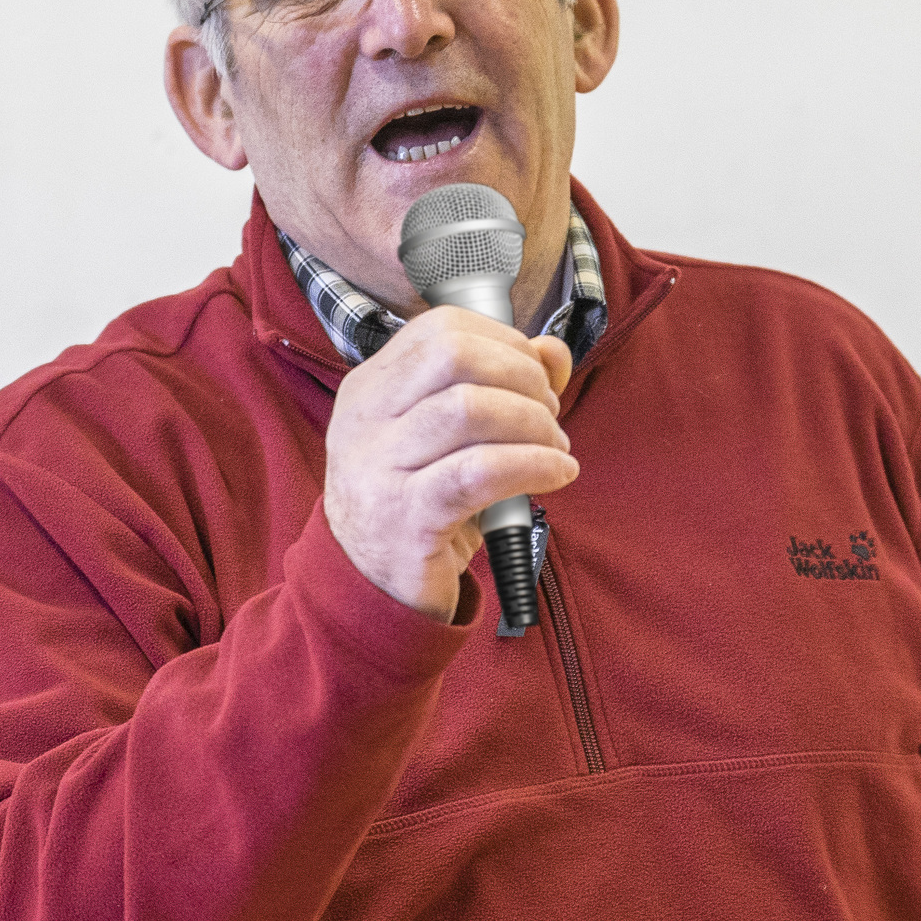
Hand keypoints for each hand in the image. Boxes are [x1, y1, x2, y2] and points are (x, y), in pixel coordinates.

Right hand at [323, 309, 577, 619]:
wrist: (372, 591)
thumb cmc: (419, 506)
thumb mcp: (450, 439)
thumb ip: (501, 385)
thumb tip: (553, 350)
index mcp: (369, 389)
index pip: (441, 328)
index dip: (505, 341)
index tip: (536, 375)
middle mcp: (364, 420)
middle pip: (455, 355)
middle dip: (522, 376)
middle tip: (549, 413)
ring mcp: (377, 469)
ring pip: (471, 409)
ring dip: (534, 423)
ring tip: (554, 447)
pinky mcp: (405, 518)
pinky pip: (482, 472)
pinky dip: (534, 464)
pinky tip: (557, 473)